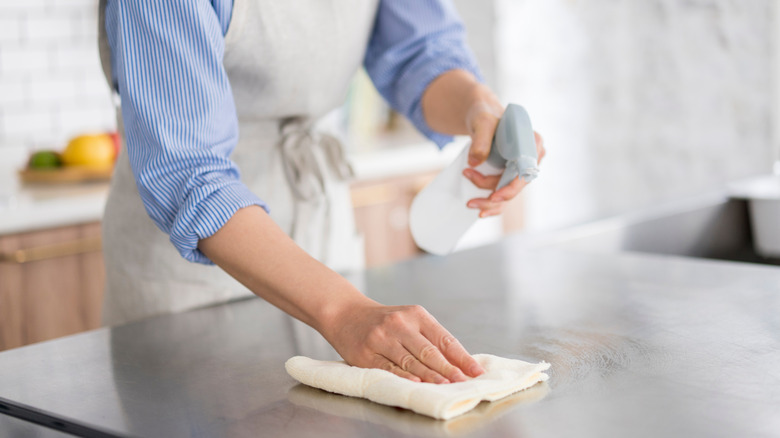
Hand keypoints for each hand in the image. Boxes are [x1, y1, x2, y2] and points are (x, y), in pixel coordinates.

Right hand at [321, 299, 485, 382]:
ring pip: (411, 362)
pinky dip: (405, 377)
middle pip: (429, 352)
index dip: (461, 357)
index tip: (476, 371)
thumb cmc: (384, 321)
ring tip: (446, 386)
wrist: (346, 313)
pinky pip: (389, 369)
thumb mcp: (409, 320)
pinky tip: (417, 384)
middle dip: (449, 370)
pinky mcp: (366, 354)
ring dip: (430, 376)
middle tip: (463, 382)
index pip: (444, 339)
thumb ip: (430, 339)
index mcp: (416, 314)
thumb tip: (458, 363)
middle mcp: (399, 324)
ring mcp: (382, 339)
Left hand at [463, 102, 545, 217]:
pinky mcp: (509, 175)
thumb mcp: (482, 122)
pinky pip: (503, 194)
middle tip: (470, 200)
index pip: (526, 172)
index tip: (494, 196)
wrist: (480, 116)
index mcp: (532, 143)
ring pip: (508, 194)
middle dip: (492, 196)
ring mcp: (521, 169)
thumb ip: (480, 139)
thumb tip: (475, 162)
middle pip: (515, 186)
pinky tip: (479, 210)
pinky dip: (491, 204)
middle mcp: (531, 158)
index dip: (511, 188)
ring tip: (470, 204)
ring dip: (489, 203)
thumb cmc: (485, 115)